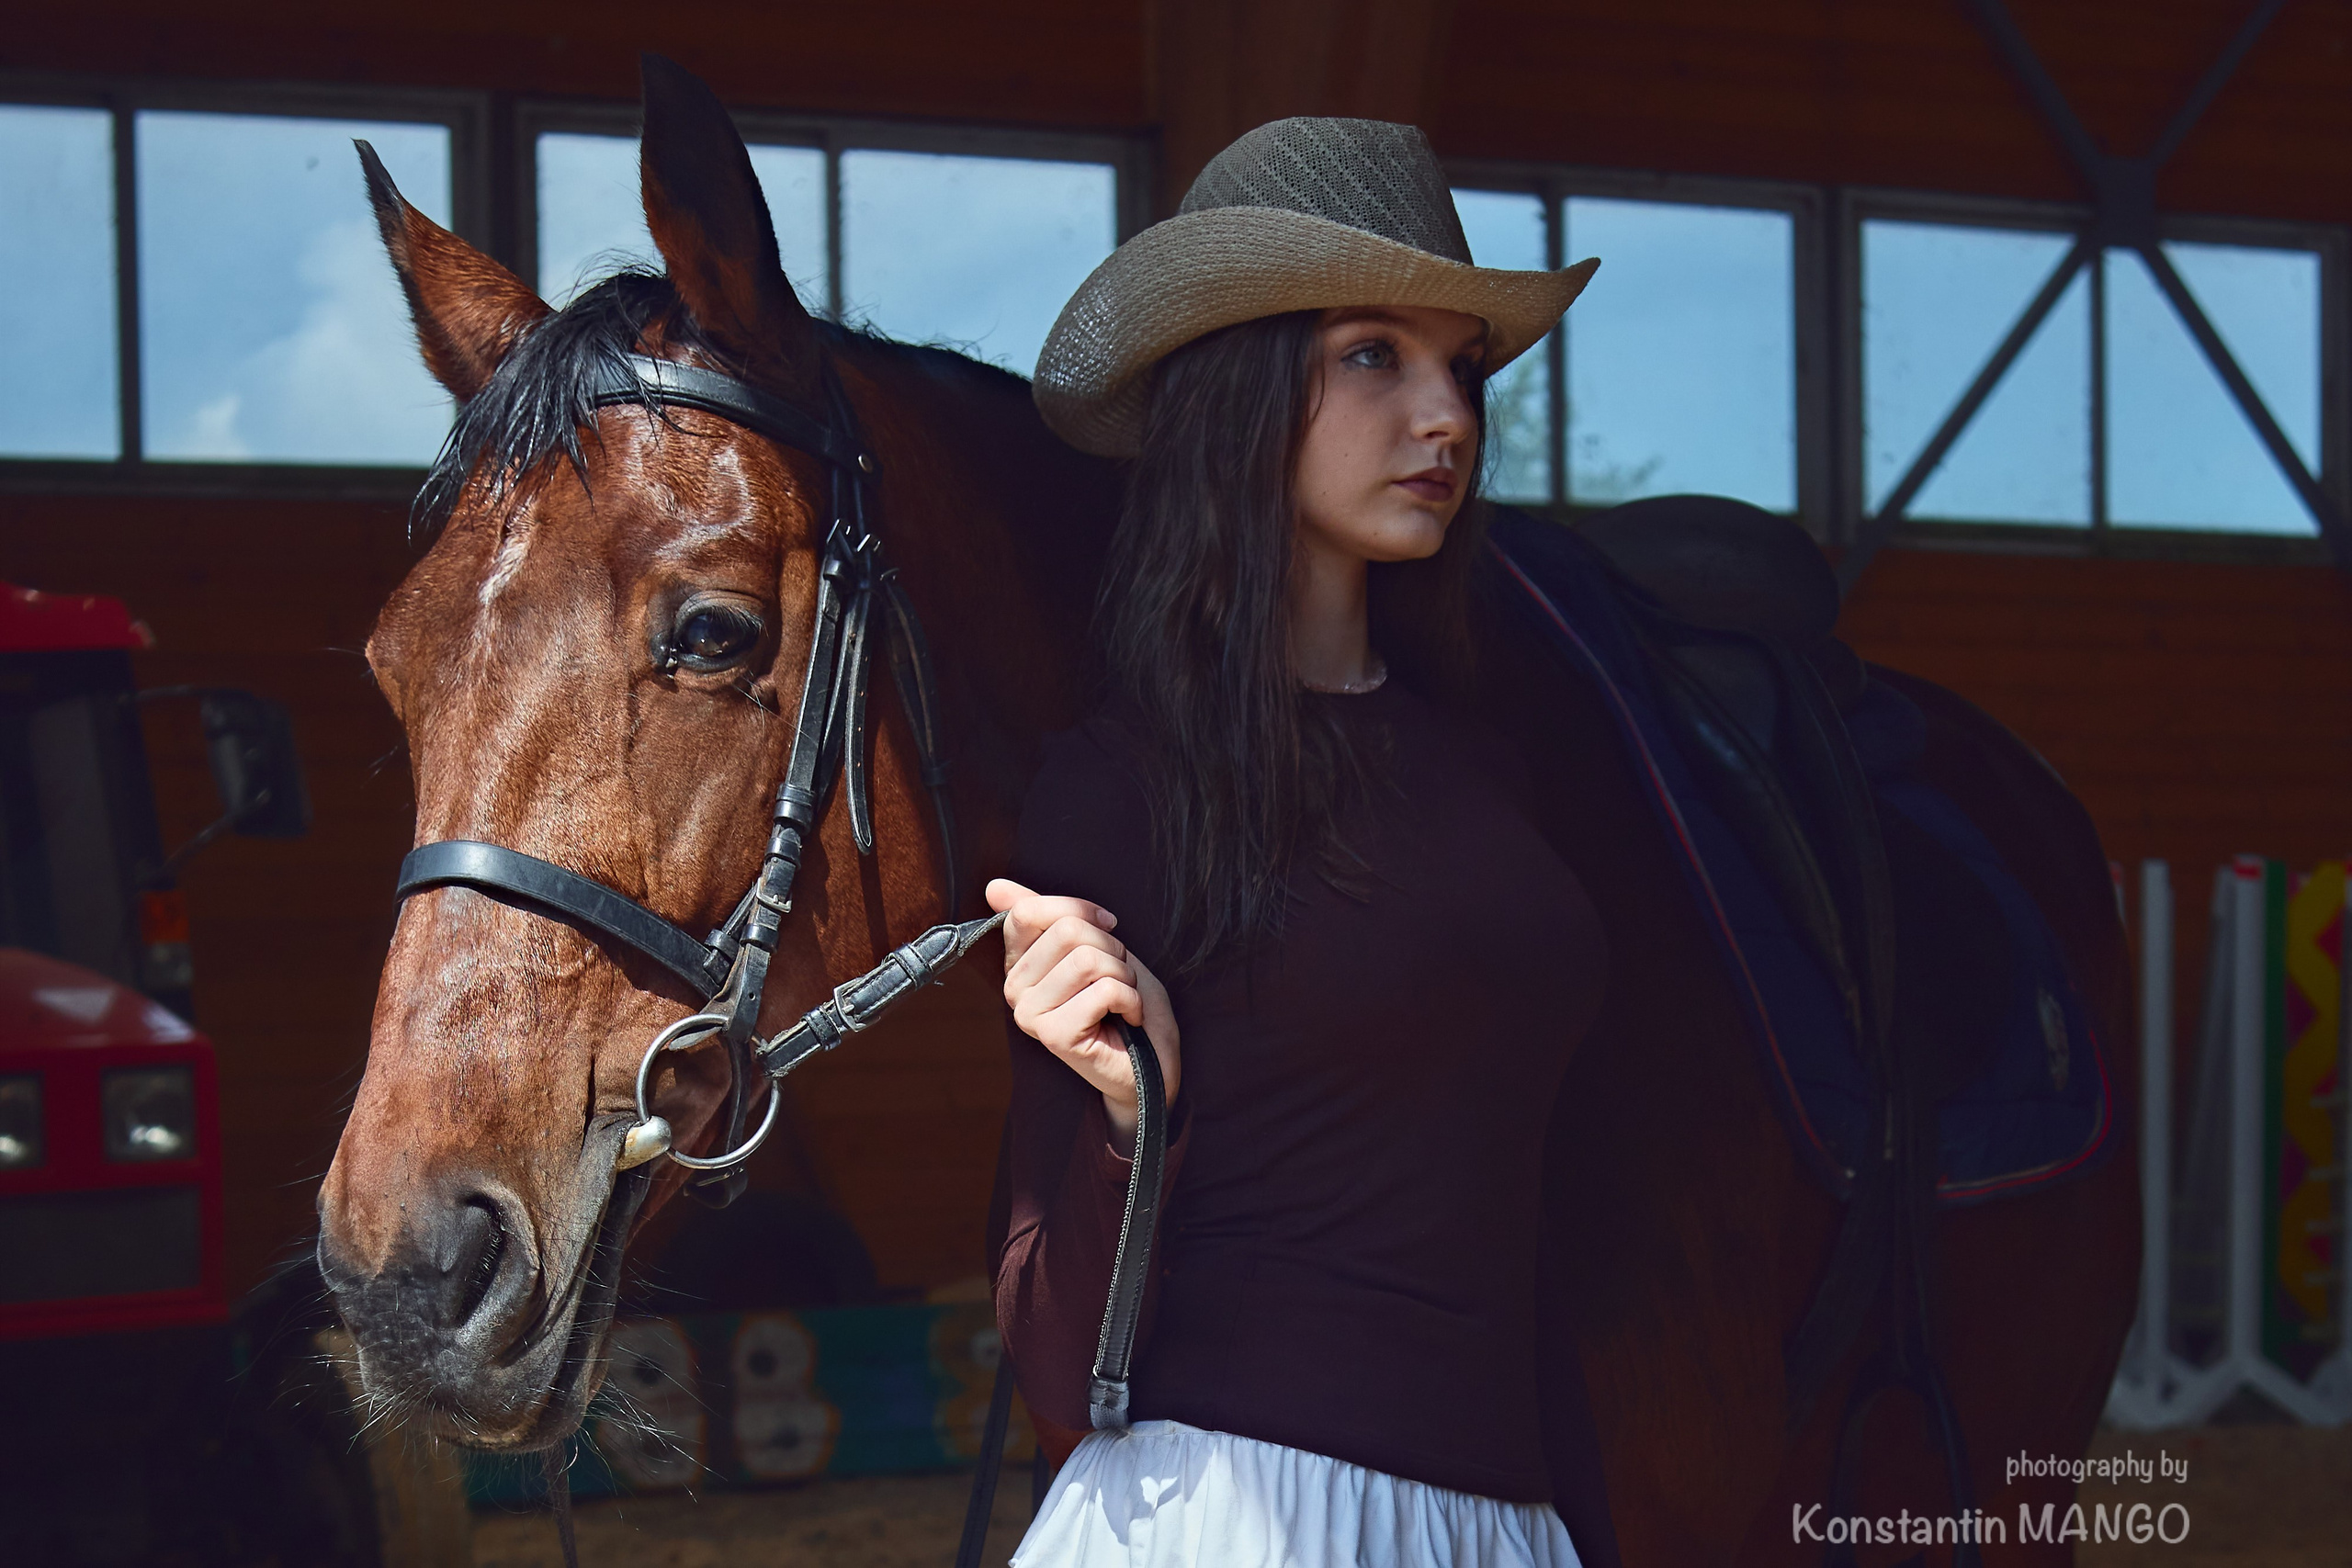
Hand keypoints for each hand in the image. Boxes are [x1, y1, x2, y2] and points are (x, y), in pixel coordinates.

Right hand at [986, 878, 1180, 1138]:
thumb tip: (993, 887)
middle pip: (1067, 932)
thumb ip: (1046, 917)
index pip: (1028, 911)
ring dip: (1123, 976)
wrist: (1152, 1064)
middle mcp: (1014, 990)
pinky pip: (1105, 991)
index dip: (1079, 910)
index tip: (1107, 926)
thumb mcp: (1090, 945)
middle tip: (1117, 977)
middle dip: (1111, 948)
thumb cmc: (1122, 1003)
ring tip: (1121, 999)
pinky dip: (1131, 1000)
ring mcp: (1030, 1015)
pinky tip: (1126, 1019)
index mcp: (1018, 963)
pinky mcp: (1054, 1036)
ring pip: (1088, 960)